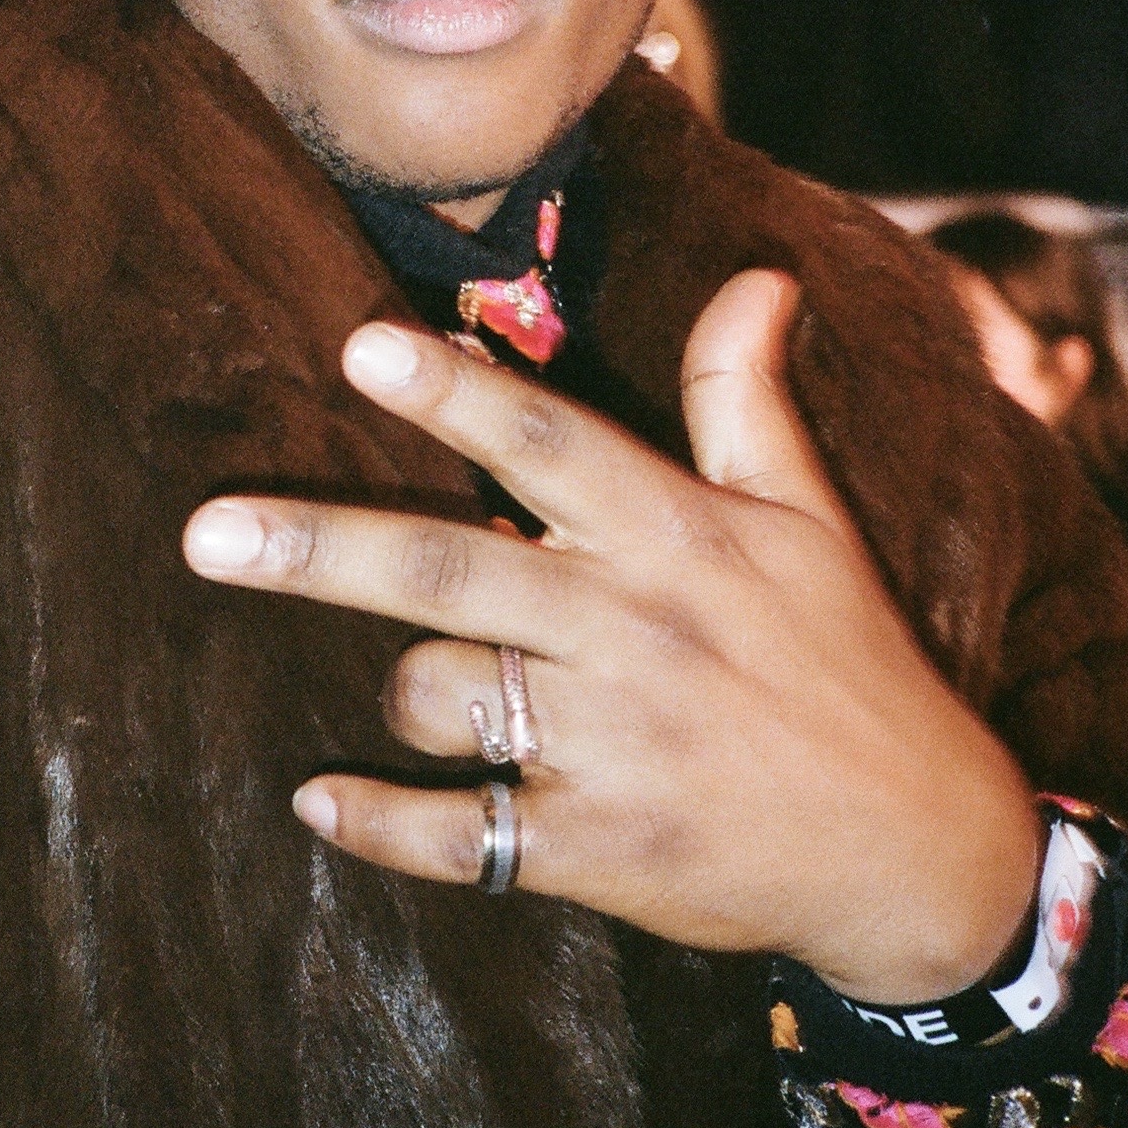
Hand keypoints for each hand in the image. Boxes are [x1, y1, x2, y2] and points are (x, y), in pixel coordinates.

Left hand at [184, 270, 1039, 1002]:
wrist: (922, 852)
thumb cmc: (849, 663)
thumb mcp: (809, 521)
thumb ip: (744, 401)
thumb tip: (757, 276)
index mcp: (676, 537)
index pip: (550, 443)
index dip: (457, 394)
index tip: (362, 348)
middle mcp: (633, 632)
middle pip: (450, 572)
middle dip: (320, 548)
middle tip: (205, 534)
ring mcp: (611, 747)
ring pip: (441, 694)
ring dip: (401, 691)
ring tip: (423, 691)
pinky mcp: (598, 849)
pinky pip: (457, 835)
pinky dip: (380, 822)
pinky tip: (317, 800)